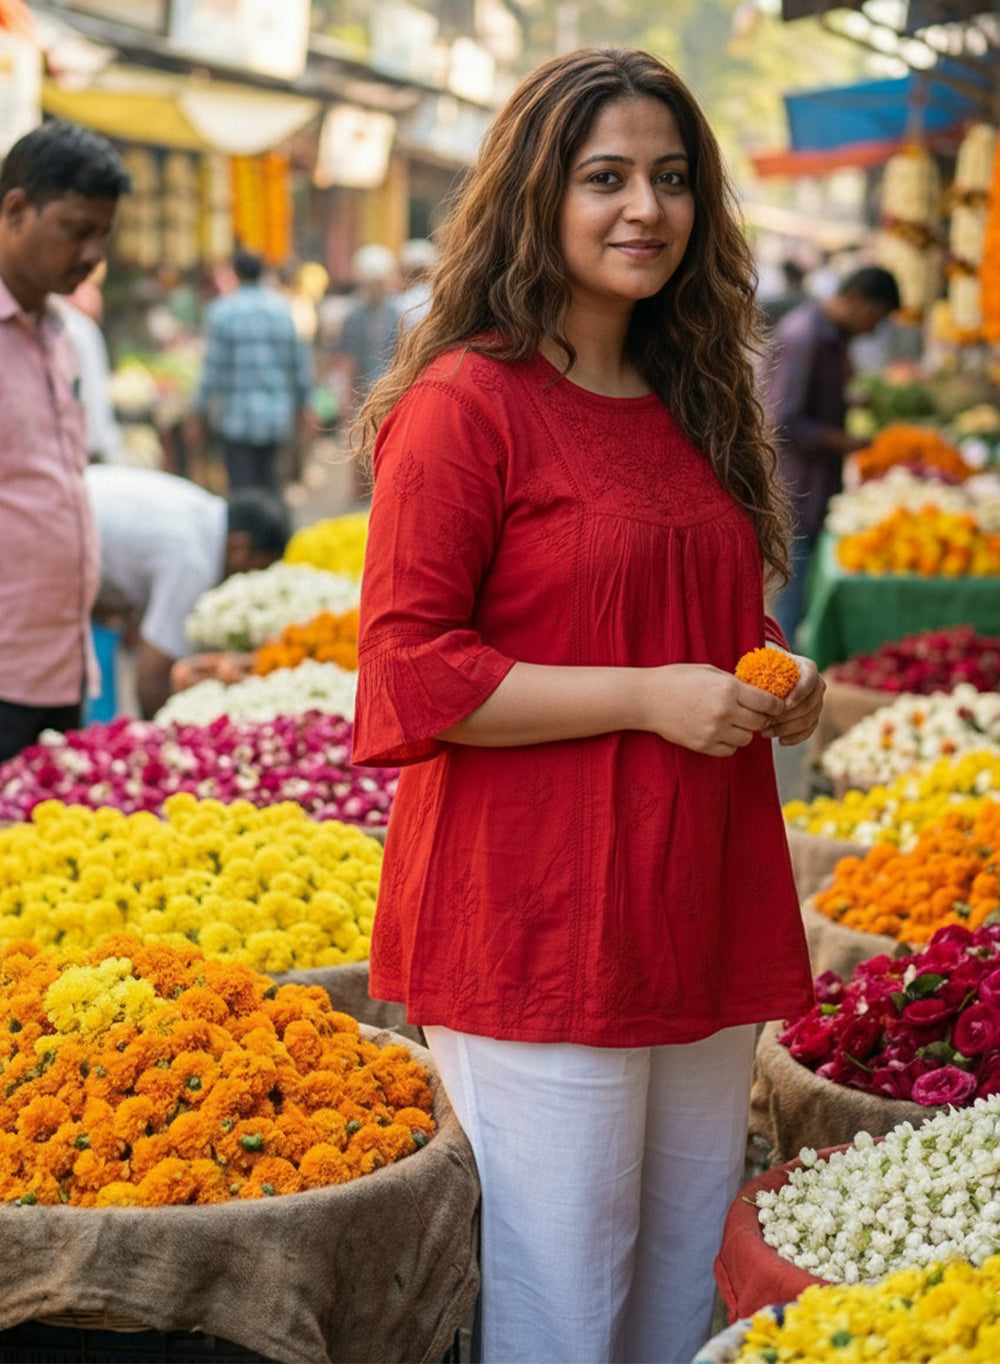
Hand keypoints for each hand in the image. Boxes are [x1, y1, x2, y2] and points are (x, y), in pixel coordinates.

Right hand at [645, 664, 785, 757]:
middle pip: (759, 723)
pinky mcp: (703, 745)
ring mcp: (714, 731)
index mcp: (729, 689)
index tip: (775, 706)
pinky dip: (729, 743)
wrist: (647, 698)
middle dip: (759, 719)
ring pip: (746, 739)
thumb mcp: (710, 672)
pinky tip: (720, 732)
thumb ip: (735, 683)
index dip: (776, 705)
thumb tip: (760, 693)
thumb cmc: (678, 679)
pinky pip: (729, 750)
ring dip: (743, 732)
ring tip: (732, 723)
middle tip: (752, 714)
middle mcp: (725, 711)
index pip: (768, 703)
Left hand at [761, 654, 824, 745]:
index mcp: (807, 668)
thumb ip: (758, 667)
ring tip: (766, 732)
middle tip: (766, 721)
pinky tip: (780, 740)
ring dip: (787, 728)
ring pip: (809, 719)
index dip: (800, 693)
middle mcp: (816, 684)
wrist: (768, 678)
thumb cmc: (761, 668)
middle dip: (788, 716)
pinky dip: (795, 737)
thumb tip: (747, 681)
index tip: (784, 704)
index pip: (810, 679)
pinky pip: (808, 730)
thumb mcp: (759, 663)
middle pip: (810, 703)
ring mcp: (816, 702)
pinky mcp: (813, 717)